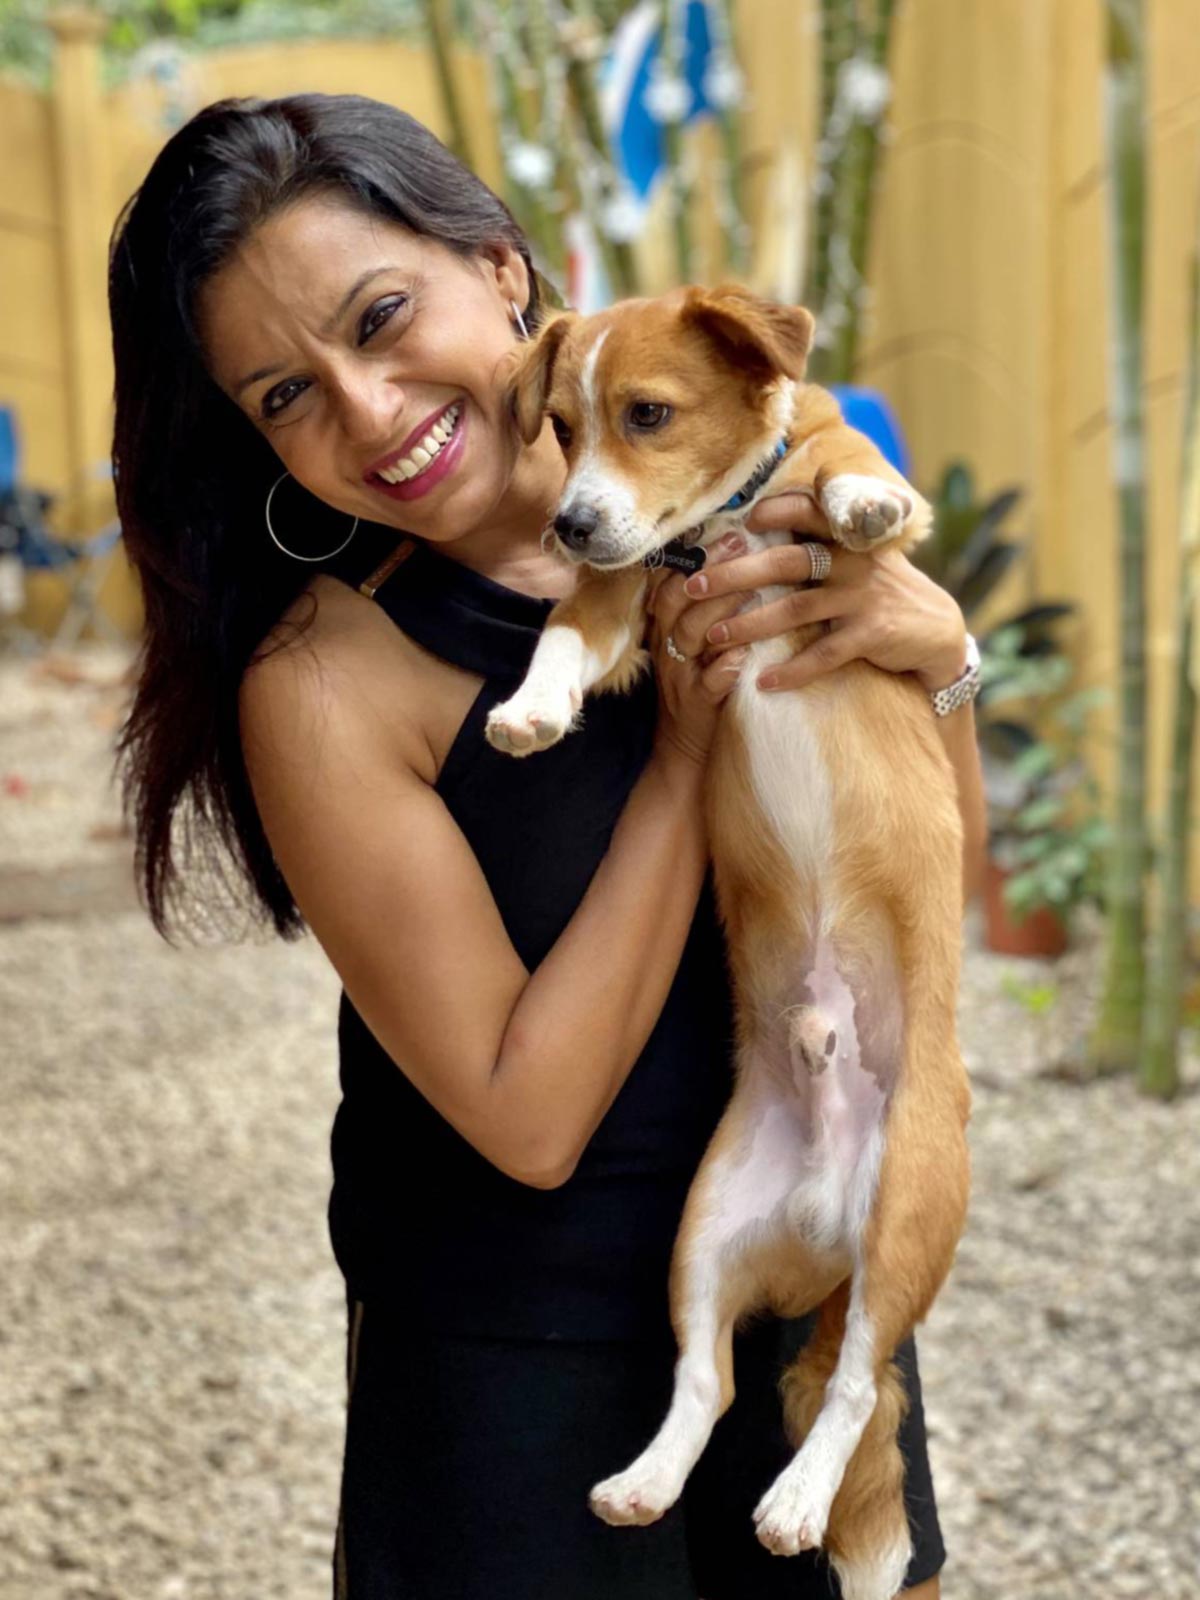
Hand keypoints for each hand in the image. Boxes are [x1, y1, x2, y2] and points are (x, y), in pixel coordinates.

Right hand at [644, 533, 753, 764]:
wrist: (686, 749)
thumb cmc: (703, 686)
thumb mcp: (699, 645)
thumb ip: (711, 609)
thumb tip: (743, 563)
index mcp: (667, 628)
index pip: (671, 581)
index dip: (697, 555)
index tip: (730, 531)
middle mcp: (668, 647)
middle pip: (678, 600)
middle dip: (711, 571)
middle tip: (744, 545)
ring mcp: (680, 675)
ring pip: (692, 634)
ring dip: (722, 610)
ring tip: (754, 590)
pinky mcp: (697, 704)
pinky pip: (708, 681)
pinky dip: (728, 665)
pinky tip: (748, 652)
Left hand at [681, 491, 966, 693]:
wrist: (935, 629)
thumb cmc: (879, 590)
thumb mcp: (857, 556)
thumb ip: (818, 541)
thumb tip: (755, 522)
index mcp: (846, 536)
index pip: (807, 510)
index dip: (774, 511)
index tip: (739, 520)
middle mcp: (853, 561)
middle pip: (786, 561)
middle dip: (735, 574)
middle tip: (694, 587)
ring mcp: (863, 597)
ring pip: (796, 609)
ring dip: (750, 625)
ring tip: (714, 637)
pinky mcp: (871, 635)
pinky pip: (824, 655)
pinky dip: (792, 671)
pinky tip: (763, 682)